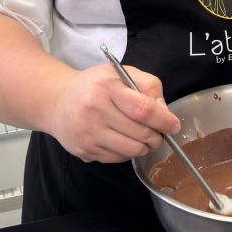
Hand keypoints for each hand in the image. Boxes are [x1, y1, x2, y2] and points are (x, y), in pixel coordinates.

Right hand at [48, 63, 180, 162]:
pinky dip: (128, 152)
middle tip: (160, 134)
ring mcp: (87, 134)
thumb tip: (164, 112)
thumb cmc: (95, 85)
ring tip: (145, 138)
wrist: (56, 101)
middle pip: (140, 133)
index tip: (174, 126)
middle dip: (157, 137)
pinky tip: (124, 140)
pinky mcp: (84, 150)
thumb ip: (148, 86)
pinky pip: (118, 158)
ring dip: (145, 147)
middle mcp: (94, 111)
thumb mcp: (121, 73)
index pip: (143, 109)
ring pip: (131, 150)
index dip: (163, 120)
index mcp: (107, 88)